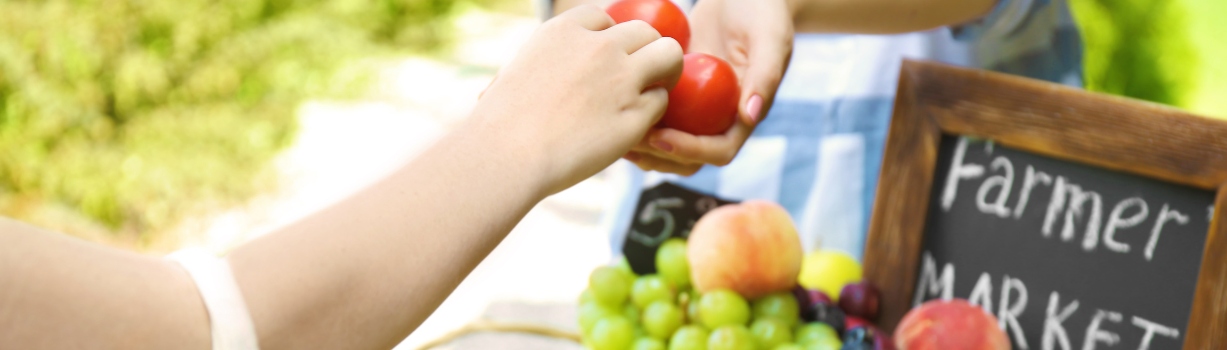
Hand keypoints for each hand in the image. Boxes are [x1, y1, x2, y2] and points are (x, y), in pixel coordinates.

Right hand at [472, 5, 682, 194]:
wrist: (507, 154)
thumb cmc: (500, 122)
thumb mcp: (517, 70)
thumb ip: (546, 61)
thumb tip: (550, 68)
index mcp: (565, 31)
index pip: (603, 17)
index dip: (609, 37)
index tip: (605, 57)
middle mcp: (599, 47)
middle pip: (645, 31)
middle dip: (645, 50)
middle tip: (640, 73)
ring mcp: (622, 79)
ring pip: (669, 55)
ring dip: (665, 71)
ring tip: (655, 89)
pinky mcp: (635, 115)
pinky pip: (660, 102)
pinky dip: (652, 111)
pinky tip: (636, 125)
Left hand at [624, 0, 793, 174]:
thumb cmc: (762, 11)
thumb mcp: (770, 37)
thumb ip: (765, 75)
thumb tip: (749, 116)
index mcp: (744, 114)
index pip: (720, 151)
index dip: (690, 151)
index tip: (661, 137)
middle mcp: (719, 117)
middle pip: (689, 157)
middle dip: (659, 155)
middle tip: (629, 141)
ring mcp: (696, 107)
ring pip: (667, 141)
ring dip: (642, 146)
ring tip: (615, 134)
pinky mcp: (677, 91)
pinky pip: (654, 113)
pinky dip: (634, 116)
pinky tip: (611, 107)